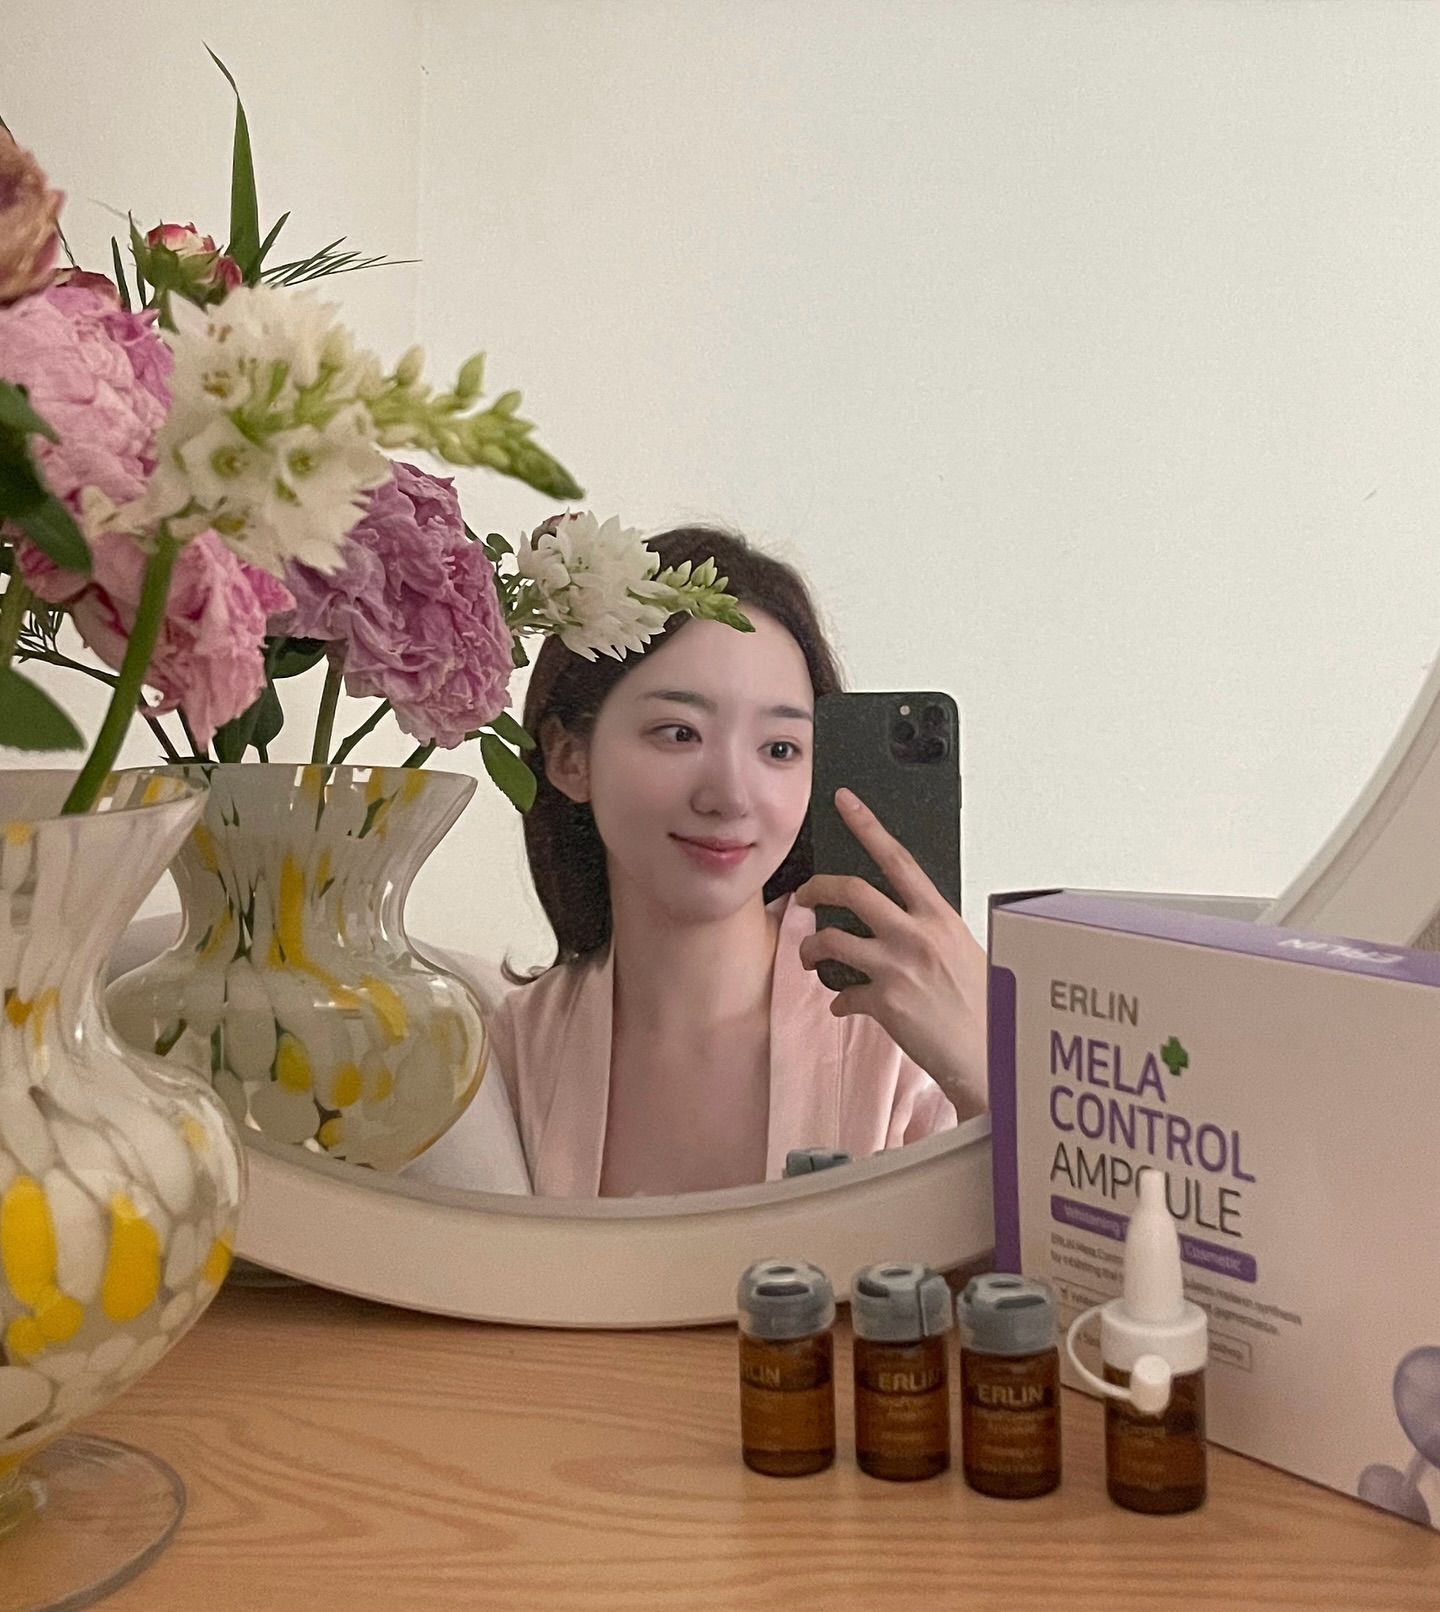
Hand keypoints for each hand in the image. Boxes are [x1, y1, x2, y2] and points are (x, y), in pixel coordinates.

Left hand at [794, 788, 986, 1116]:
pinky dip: (839, 1000)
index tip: (845, 801)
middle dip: (817, 889)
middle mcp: (916, 935)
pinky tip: (845, 1006)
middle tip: (804, 895)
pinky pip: (843, 994)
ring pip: (832, 940)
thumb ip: (931, 932)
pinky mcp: (885, 1003)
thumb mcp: (965, 952)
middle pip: (851, 890)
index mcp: (939, 917)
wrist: (992, 1056)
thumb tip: (904, 926)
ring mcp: (898, 967)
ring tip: (810, 957)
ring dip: (811, 948)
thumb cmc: (987, 1008)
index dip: (867, 825)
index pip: (897, 859)